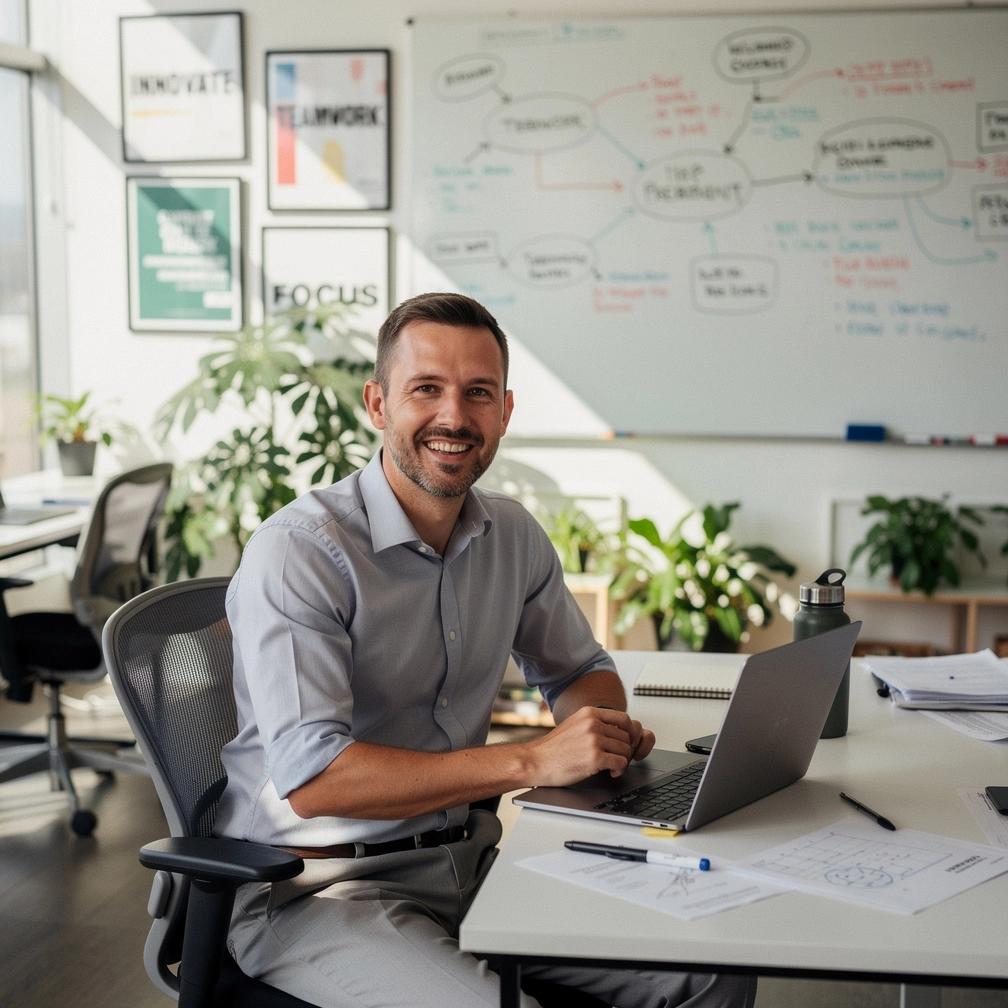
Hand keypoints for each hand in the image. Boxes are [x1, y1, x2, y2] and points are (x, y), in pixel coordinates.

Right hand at [524, 707, 655, 786]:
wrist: (535, 761)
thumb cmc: (554, 748)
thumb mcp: (575, 724)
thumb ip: (595, 723)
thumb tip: (619, 731)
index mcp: (589, 713)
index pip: (624, 718)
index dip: (630, 733)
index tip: (626, 743)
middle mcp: (593, 723)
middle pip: (627, 737)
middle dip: (625, 750)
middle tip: (616, 758)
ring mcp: (593, 740)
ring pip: (625, 750)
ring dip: (622, 761)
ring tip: (611, 766)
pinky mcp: (594, 757)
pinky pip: (621, 763)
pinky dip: (619, 770)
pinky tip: (610, 772)